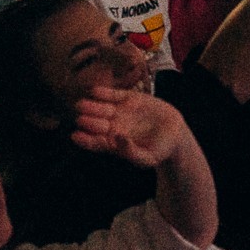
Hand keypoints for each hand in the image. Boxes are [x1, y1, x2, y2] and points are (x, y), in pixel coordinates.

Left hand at [70, 87, 188, 167]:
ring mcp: (120, 112)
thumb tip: (117, 138)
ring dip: (91, 106)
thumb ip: (131, 153)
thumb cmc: (159, 151)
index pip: (95, 142)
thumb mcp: (147, 158)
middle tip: (80, 118)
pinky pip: (114, 95)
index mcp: (113, 143)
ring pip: (102, 108)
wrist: (175, 134)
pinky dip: (105, 92)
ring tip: (81, 104)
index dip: (85, 140)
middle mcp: (113, 127)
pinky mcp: (130, 99)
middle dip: (88, 121)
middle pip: (95, 124)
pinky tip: (95, 91)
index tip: (75, 136)